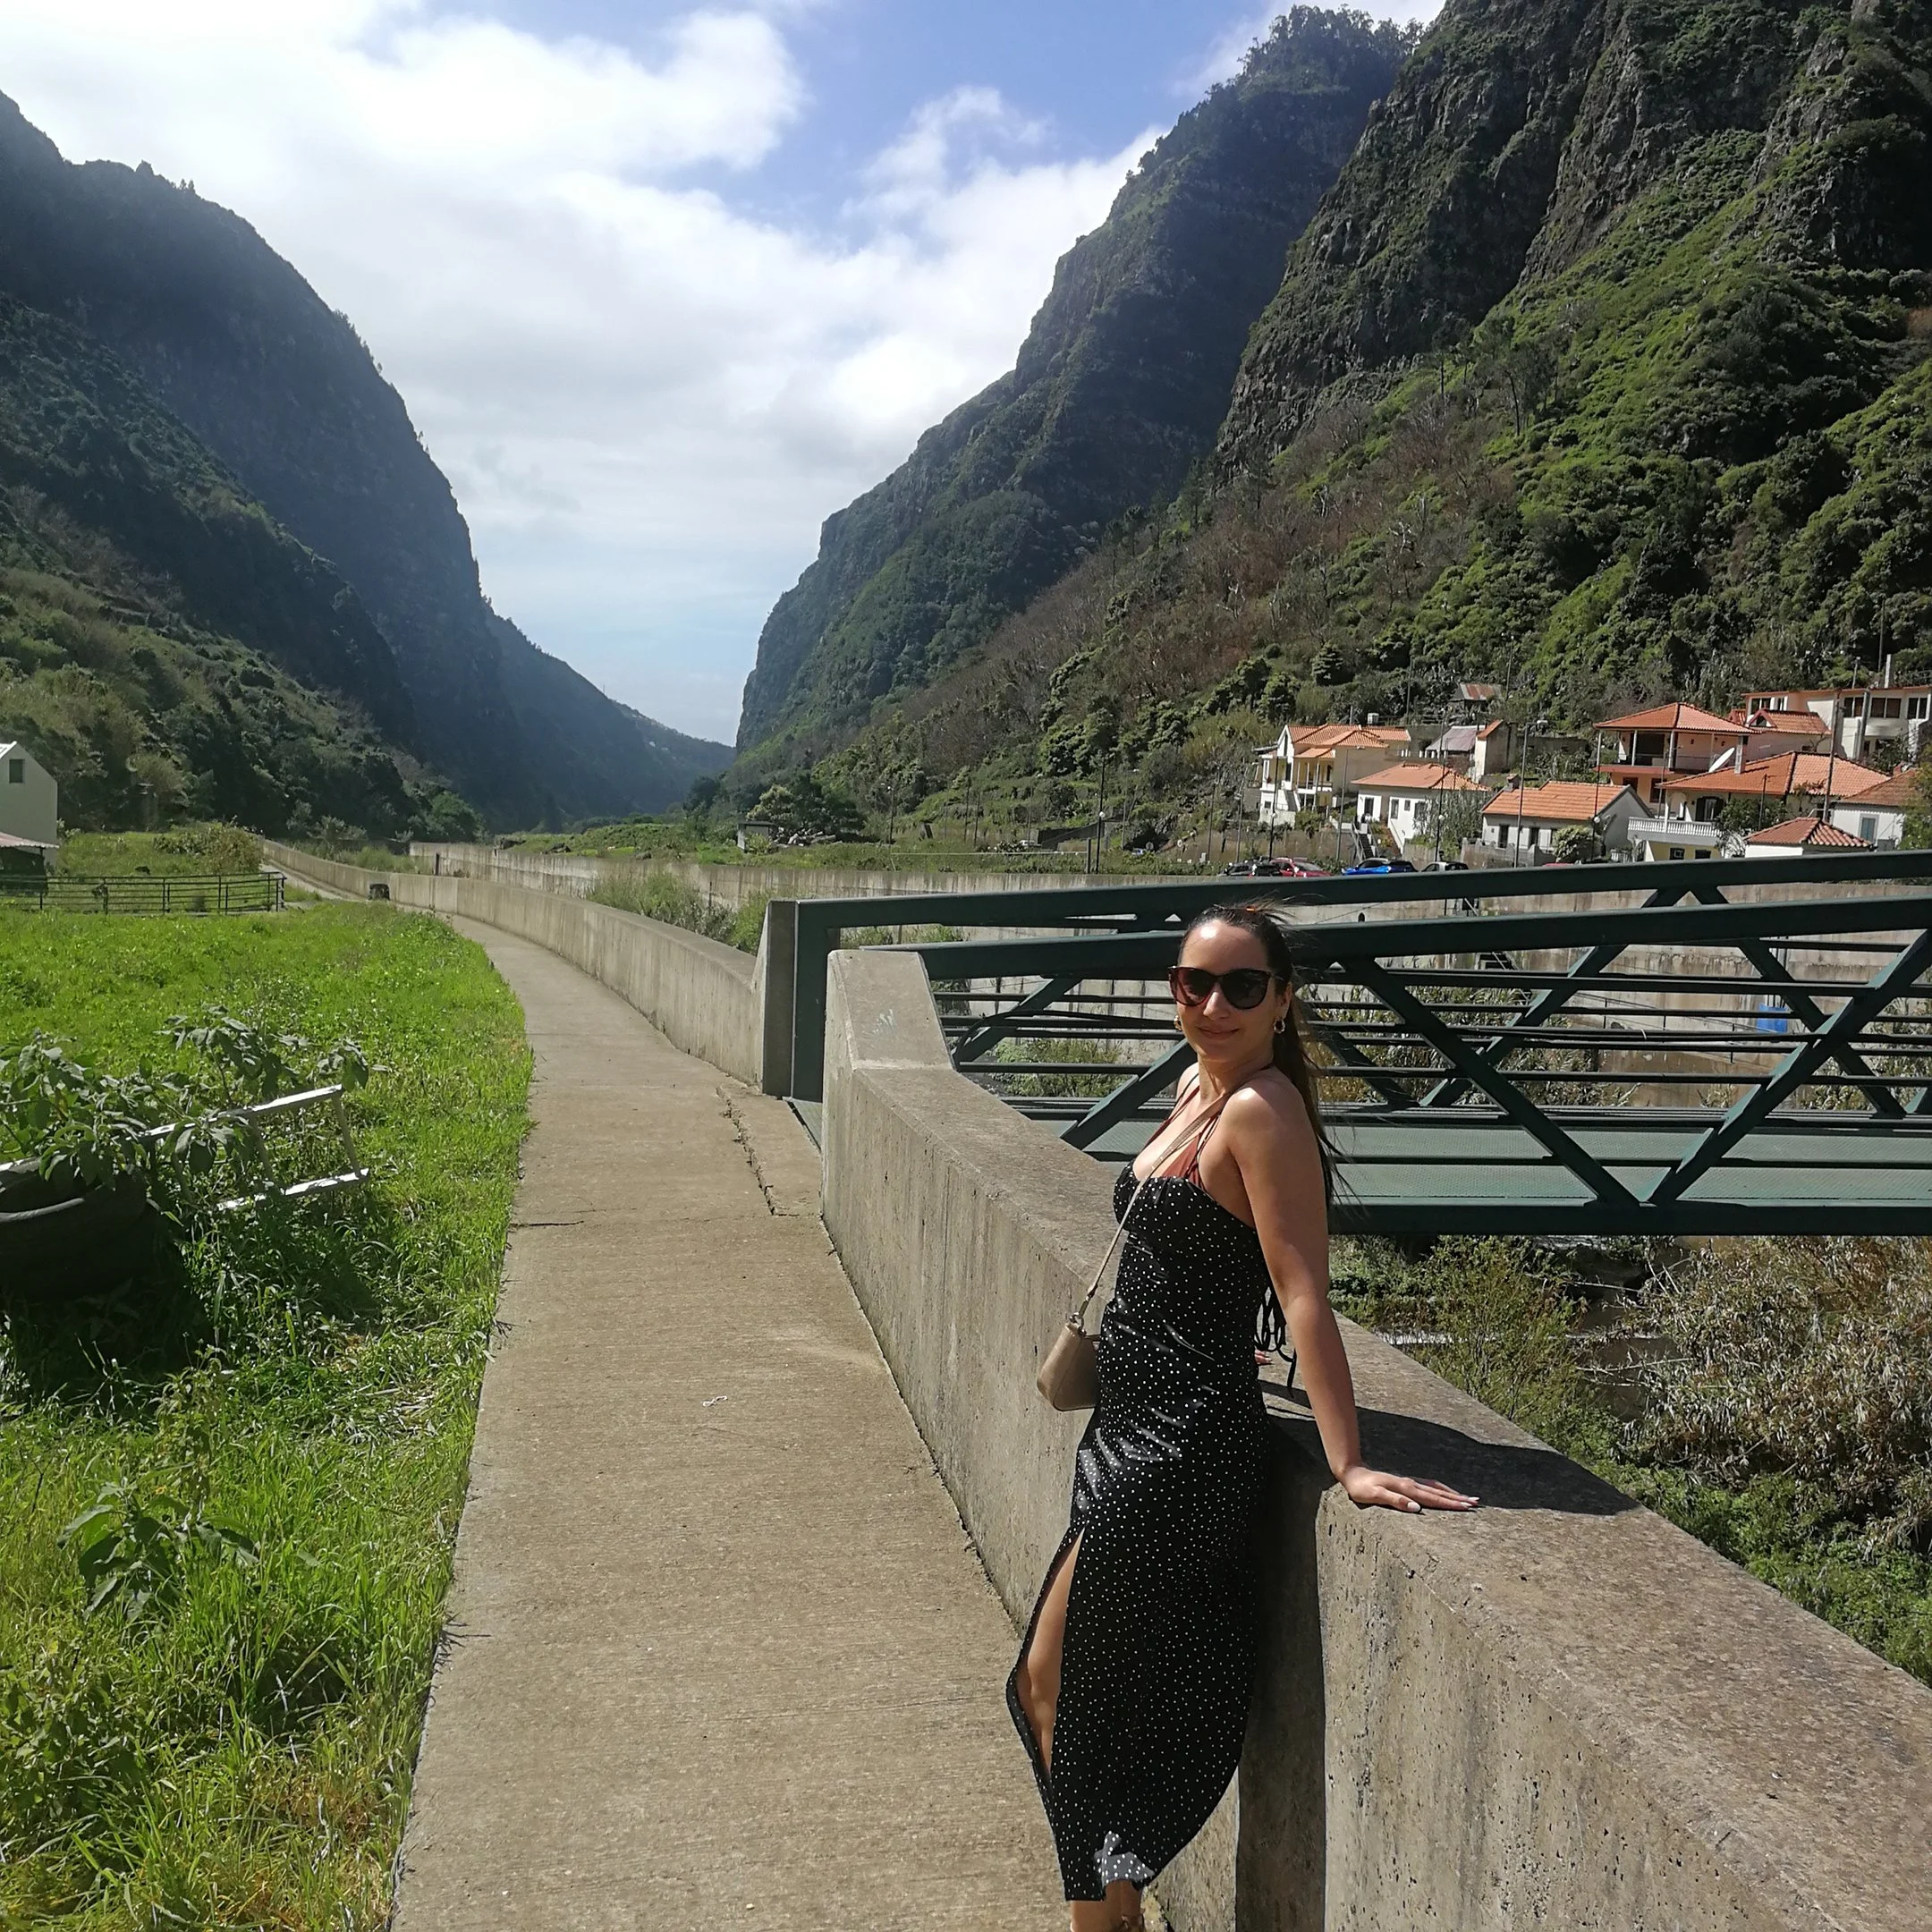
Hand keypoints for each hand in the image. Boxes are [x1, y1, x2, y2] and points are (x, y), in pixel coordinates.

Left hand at [1337, 1464, 1478, 1512]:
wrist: (1353, 1473)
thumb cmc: (1361, 1488)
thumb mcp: (1374, 1496)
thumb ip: (1394, 1501)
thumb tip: (1416, 1508)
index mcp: (1406, 1489)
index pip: (1432, 1499)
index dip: (1451, 1504)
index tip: (1467, 1507)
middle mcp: (1411, 1484)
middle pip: (1439, 1493)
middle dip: (1458, 1499)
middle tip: (1476, 1504)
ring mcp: (1410, 1482)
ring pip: (1436, 1488)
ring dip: (1452, 1494)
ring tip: (1468, 1498)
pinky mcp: (1407, 1483)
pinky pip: (1429, 1486)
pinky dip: (1441, 1490)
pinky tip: (1446, 1492)